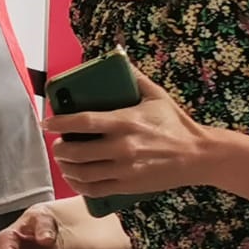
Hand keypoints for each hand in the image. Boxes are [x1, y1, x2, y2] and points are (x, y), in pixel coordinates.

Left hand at [45, 66, 210, 199]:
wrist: (199, 156)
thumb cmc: (176, 124)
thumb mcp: (156, 96)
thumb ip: (135, 78)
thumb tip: (118, 58)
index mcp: (126, 122)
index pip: (83, 122)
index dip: (60, 122)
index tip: (48, 123)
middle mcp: (122, 147)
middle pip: (76, 151)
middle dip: (60, 148)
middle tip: (58, 144)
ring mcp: (124, 170)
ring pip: (82, 172)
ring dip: (66, 167)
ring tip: (63, 160)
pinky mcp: (128, 186)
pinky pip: (94, 189)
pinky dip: (79, 185)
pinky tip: (74, 177)